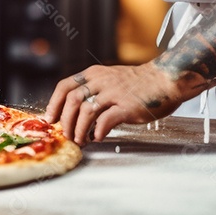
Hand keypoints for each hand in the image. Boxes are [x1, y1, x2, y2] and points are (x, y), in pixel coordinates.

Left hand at [44, 62, 189, 144]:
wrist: (165, 80)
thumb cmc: (137, 84)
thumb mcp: (110, 78)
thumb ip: (93, 90)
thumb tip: (73, 112)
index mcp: (94, 74)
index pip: (65, 86)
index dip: (54, 104)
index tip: (50, 119)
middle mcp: (101, 81)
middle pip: (72, 101)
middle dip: (65, 122)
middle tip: (67, 135)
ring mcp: (115, 93)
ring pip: (86, 112)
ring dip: (79, 129)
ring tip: (81, 140)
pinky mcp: (127, 106)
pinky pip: (106, 120)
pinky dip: (98, 132)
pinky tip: (99, 137)